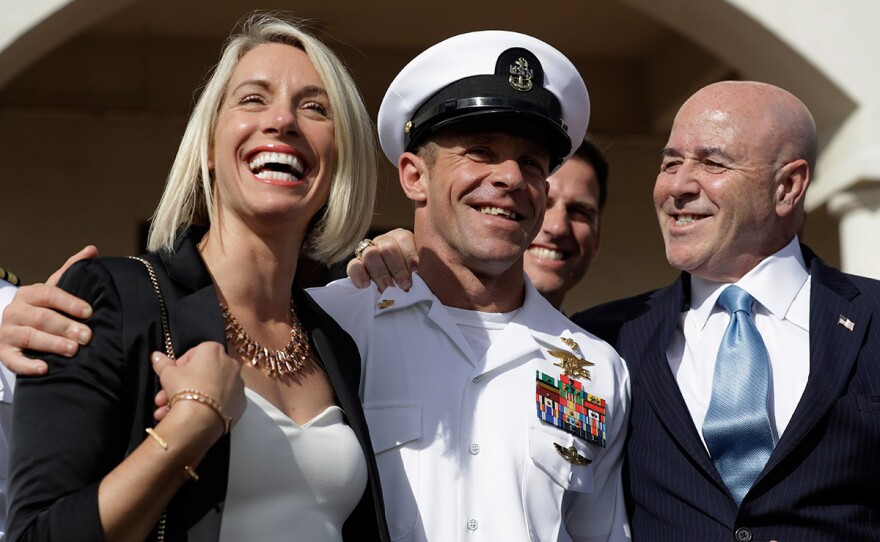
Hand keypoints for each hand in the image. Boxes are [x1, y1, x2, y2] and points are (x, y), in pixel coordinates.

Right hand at [0, 246, 97, 374]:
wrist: (12, 327)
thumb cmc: (41, 307)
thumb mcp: (53, 288)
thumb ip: (71, 270)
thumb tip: (92, 249)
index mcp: (29, 294)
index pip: (48, 294)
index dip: (69, 303)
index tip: (89, 312)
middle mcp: (15, 311)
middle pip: (41, 318)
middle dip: (65, 327)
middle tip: (87, 336)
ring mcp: (7, 332)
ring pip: (29, 337)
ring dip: (52, 344)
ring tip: (73, 350)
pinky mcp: (3, 353)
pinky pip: (13, 361)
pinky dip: (28, 365)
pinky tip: (45, 368)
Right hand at [151, 342, 245, 430]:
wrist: (200, 419)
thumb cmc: (184, 388)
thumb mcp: (167, 373)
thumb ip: (162, 363)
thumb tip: (156, 355)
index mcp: (214, 350)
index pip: (194, 353)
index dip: (179, 366)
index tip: (171, 377)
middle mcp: (230, 364)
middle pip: (202, 374)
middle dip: (181, 387)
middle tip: (165, 399)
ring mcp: (238, 384)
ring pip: (210, 390)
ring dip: (191, 399)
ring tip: (169, 412)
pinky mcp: (240, 403)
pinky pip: (220, 403)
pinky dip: (208, 408)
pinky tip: (190, 418)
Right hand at [346, 228, 418, 291]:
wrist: (394, 290)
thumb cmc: (413, 279)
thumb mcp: (421, 269)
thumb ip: (423, 268)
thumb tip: (423, 274)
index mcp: (401, 238)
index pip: (404, 239)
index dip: (410, 255)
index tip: (416, 271)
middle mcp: (384, 241)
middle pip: (388, 248)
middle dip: (397, 269)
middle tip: (405, 286)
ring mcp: (368, 251)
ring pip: (371, 255)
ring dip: (381, 274)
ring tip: (388, 289)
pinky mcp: (356, 264)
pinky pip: (353, 265)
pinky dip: (359, 275)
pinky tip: (366, 285)